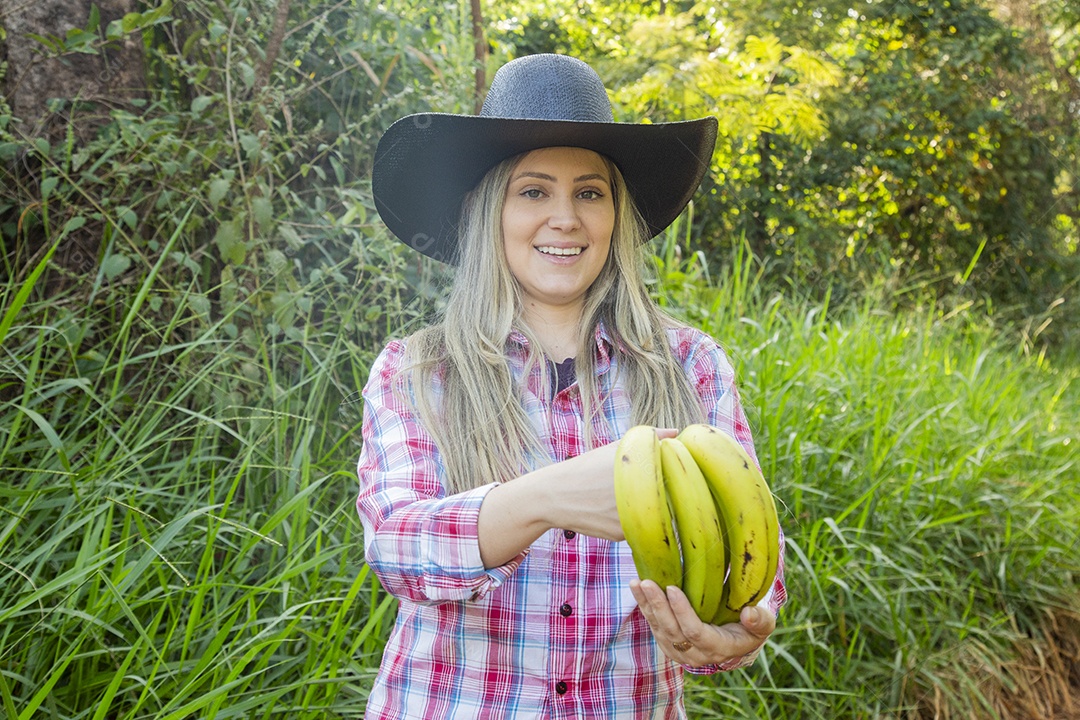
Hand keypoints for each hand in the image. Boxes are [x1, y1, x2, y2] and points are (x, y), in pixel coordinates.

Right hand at [546, 427, 679, 541]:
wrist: (554, 495)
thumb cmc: (587, 468)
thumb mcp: (614, 448)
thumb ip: (648, 439)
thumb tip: (676, 433)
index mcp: (637, 470)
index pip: (675, 479)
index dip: (678, 480)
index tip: (675, 478)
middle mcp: (633, 494)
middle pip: (668, 501)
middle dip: (666, 498)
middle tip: (654, 491)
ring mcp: (627, 516)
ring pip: (653, 518)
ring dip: (650, 512)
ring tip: (629, 502)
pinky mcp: (620, 534)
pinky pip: (637, 530)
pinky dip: (633, 522)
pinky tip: (614, 513)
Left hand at [629, 579, 774, 666]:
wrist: (735, 643)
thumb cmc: (751, 629)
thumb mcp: (763, 625)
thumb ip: (760, 621)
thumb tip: (749, 614)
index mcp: (718, 648)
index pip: (695, 632)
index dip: (682, 611)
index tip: (672, 588)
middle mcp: (695, 655)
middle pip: (672, 631)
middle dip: (658, 606)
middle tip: (647, 582)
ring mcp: (680, 652)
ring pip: (659, 629)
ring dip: (646, 605)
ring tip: (636, 582)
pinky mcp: (669, 645)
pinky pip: (654, 626)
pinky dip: (645, 607)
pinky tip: (637, 589)